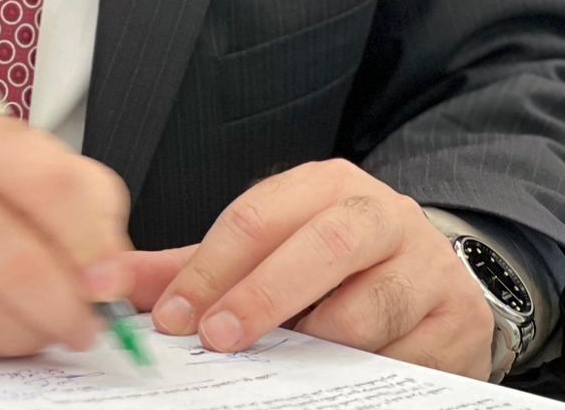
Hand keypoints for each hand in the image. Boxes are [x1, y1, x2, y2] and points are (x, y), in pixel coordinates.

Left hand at [124, 160, 492, 379]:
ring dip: (318, 342)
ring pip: (365, 308)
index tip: (170, 315)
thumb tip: (109, 282)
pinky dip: (368, 374)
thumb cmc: (335, 262)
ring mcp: (424, 266)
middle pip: (319, 246)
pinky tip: (342, 380)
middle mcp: (379, 213)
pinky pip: (405, 359)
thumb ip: (192, 266)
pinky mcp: (455, 321)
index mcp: (325, 184)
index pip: (257, 216)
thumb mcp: (268, 249)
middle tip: (217, 338)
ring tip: (287, 362)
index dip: (209, 268)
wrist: (432, 276)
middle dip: (262, 295)